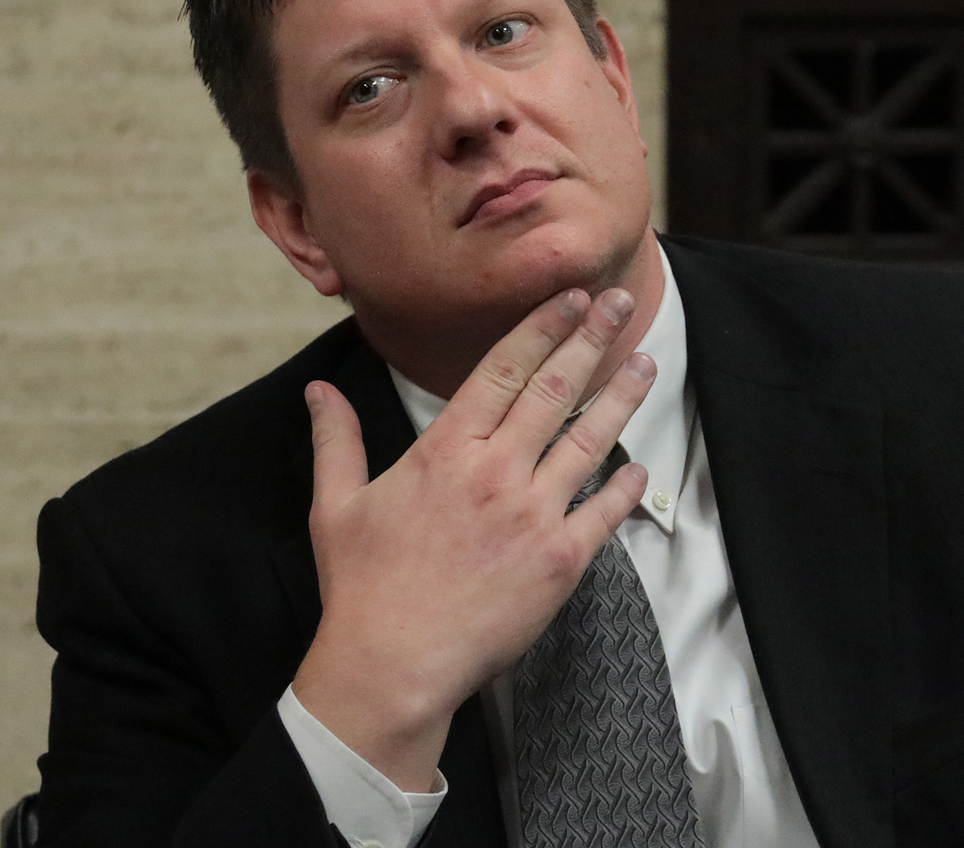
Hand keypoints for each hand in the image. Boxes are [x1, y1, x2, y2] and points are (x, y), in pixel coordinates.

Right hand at [290, 287, 656, 790]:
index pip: (503, 370)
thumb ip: (336, 441)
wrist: (394, 665)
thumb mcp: (337, 506)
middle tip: (618, 301)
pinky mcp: (560, 561)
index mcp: (445, 452)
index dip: (541, 327)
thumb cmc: (363, 589)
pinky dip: (626, 485)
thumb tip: (317, 391)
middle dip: (591, 339)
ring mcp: (534, 515)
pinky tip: (640, 465)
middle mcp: (496, 472)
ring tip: (645, 362)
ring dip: (621, 397)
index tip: (569, 298)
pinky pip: (604, 511)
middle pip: (555, 389)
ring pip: (590, 440)